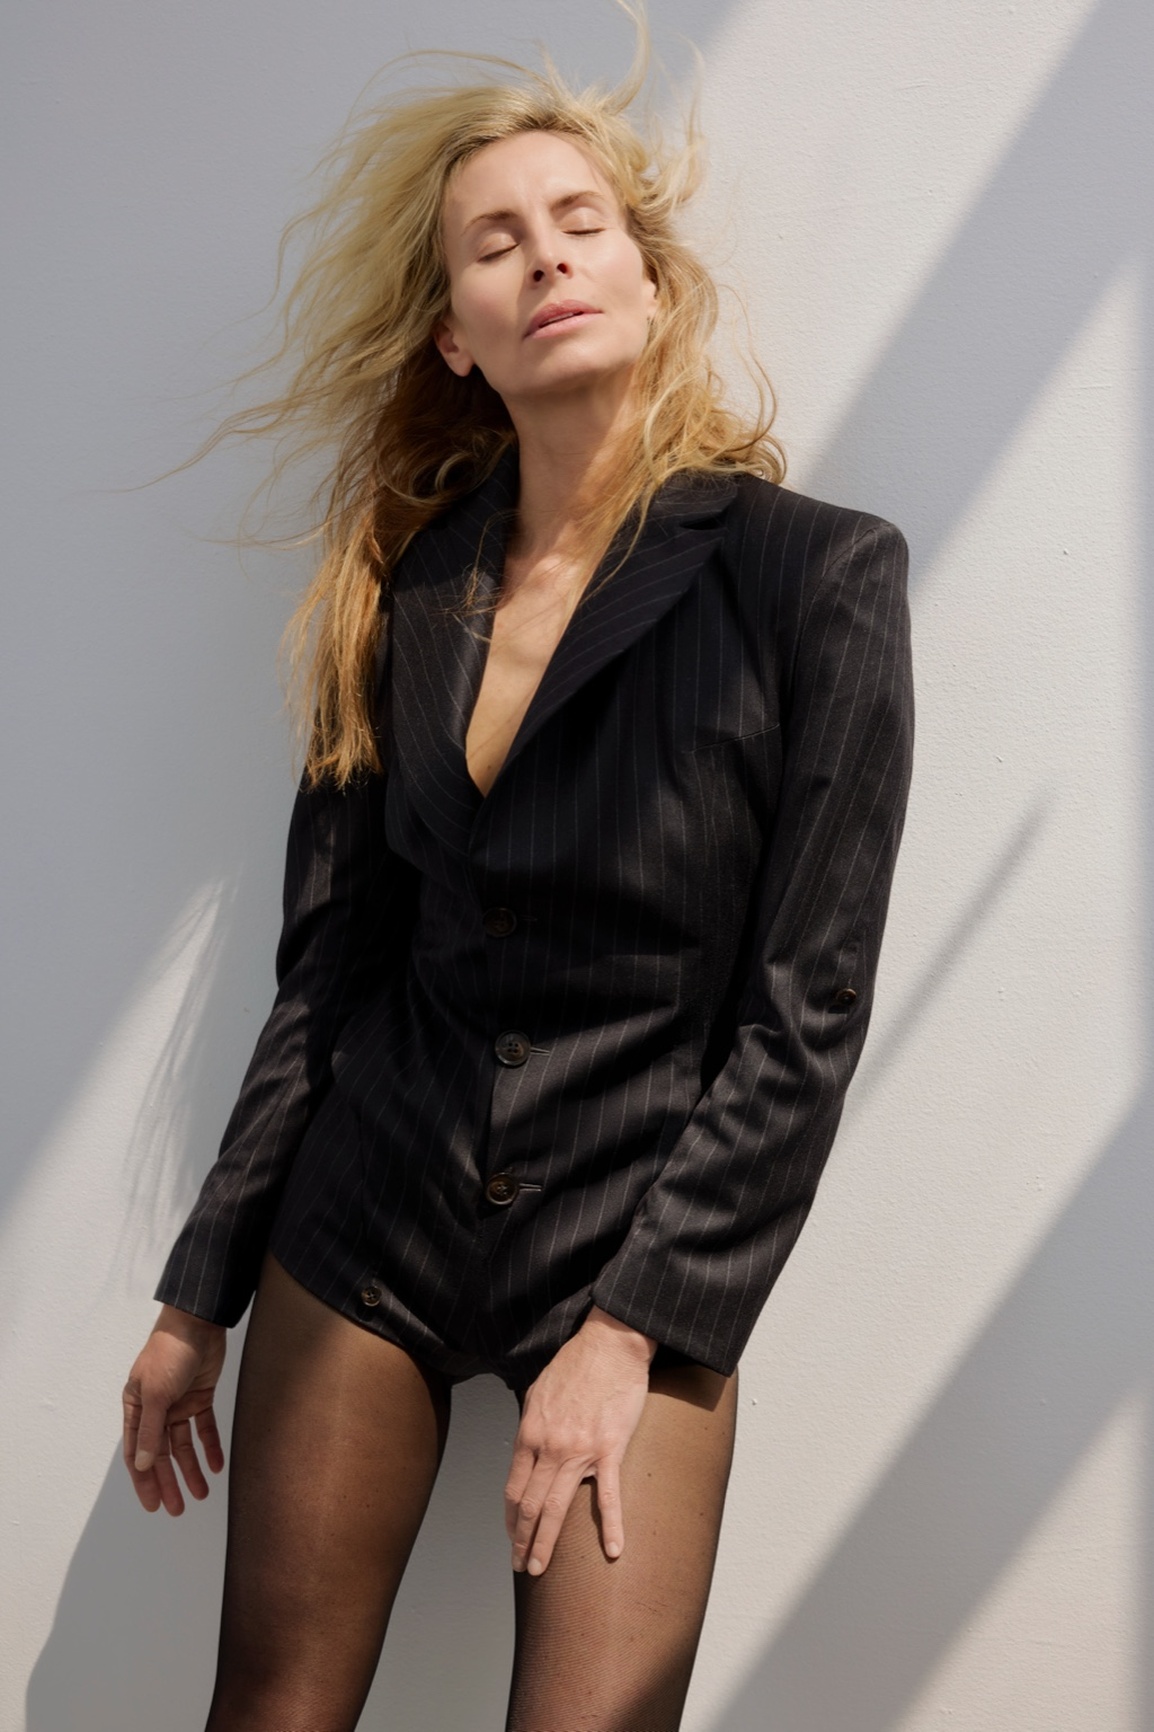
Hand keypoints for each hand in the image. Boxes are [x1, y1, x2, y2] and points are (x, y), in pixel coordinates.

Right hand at [122, 1304, 226, 1514]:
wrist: (198, 1323)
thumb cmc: (169, 1354)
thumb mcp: (157, 1394)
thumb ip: (151, 1430)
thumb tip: (144, 1464)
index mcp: (137, 1408)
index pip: (138, 1454)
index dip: (144, 1481)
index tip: (153, 1505)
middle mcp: (156, 1409)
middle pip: (161, 1454)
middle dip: (169, 1482)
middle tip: (178, 1509)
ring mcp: (178, 1404)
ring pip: (183, 1445)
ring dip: (191, 1469)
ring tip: (201, 1494)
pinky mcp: (200, 1396)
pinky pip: (204, 1427)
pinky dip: (210, 1446)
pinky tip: (217, 1465)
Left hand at [505, 1305, 655, 1575]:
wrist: (610, 1346)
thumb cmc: (574, 1365)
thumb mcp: (537, 1392)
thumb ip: (531, 1425)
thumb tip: (527, 1450)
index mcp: (530, 1434)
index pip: (514, 1489)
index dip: (511, 1518)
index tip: (512, 1537)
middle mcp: (550, 1448)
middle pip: (530, 1505)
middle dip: (522, 1540)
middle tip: (521, 1566)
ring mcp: (580, 1451)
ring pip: (557, 1507)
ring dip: (546, 1542)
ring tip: (539, 1568)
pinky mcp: (610, 1449)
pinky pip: (609, 1495)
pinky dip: (611, 1526)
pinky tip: (613, 1551)